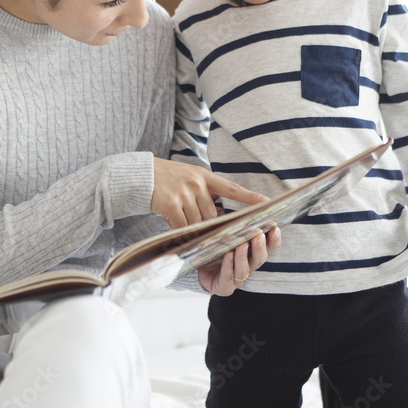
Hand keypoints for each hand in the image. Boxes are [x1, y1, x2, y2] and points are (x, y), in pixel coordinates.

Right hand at [152, 158, 269, 228]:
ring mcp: (184, 193)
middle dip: (209, 225)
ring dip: (193, 229)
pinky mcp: (171, 204)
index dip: (249, 197)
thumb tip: (216, 215)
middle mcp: (196, 183)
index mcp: (204, 176)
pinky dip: (181, 231)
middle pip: (212, 214)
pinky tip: (177, 231)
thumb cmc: (166, 178)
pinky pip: (182, 225)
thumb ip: (204, 192)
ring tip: (185, 228)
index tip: (267, 203)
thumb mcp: (189, 177)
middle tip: (207, 232)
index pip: (231, 188)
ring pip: (198, 222)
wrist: (140, 175)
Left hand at [197, 227, 281, 295]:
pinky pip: (228, 277)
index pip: (268, 247)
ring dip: (243, 257)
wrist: (197, 267)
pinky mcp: (225, 287)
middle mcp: (248, 266)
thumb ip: (233, 221)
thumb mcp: (224, 231)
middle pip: (259, 259)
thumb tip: (239, 204)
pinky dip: (228, 266)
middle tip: (258, 235)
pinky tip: (228, 256)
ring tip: (241, 245)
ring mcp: (237, 278)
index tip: (275, 228)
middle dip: (259, 247)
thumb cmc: (214, 246)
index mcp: (252, 253)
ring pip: (245, 269)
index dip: (274, 239)